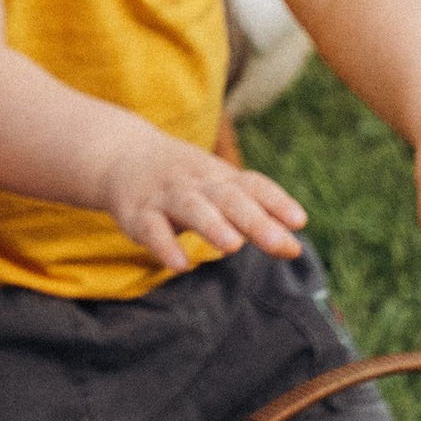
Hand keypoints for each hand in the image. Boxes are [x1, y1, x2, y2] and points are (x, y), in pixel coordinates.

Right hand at [101, 125, 305, 273]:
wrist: (121, 156)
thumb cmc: (184, 181)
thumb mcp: (218, 190)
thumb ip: (255, 218)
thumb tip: (294, 248)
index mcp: (219, 177)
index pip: (252, 184)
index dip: (276, 201)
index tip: (299, 221)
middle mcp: (196, 183)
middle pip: (227, 198)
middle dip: (254, 220)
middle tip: (278, 242)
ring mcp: (166, 197)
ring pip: (191, 207)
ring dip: (213, 225)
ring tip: (233, 246)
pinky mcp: (137, 214)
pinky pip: (151, 229)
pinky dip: (164, 245)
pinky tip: (179, 264)